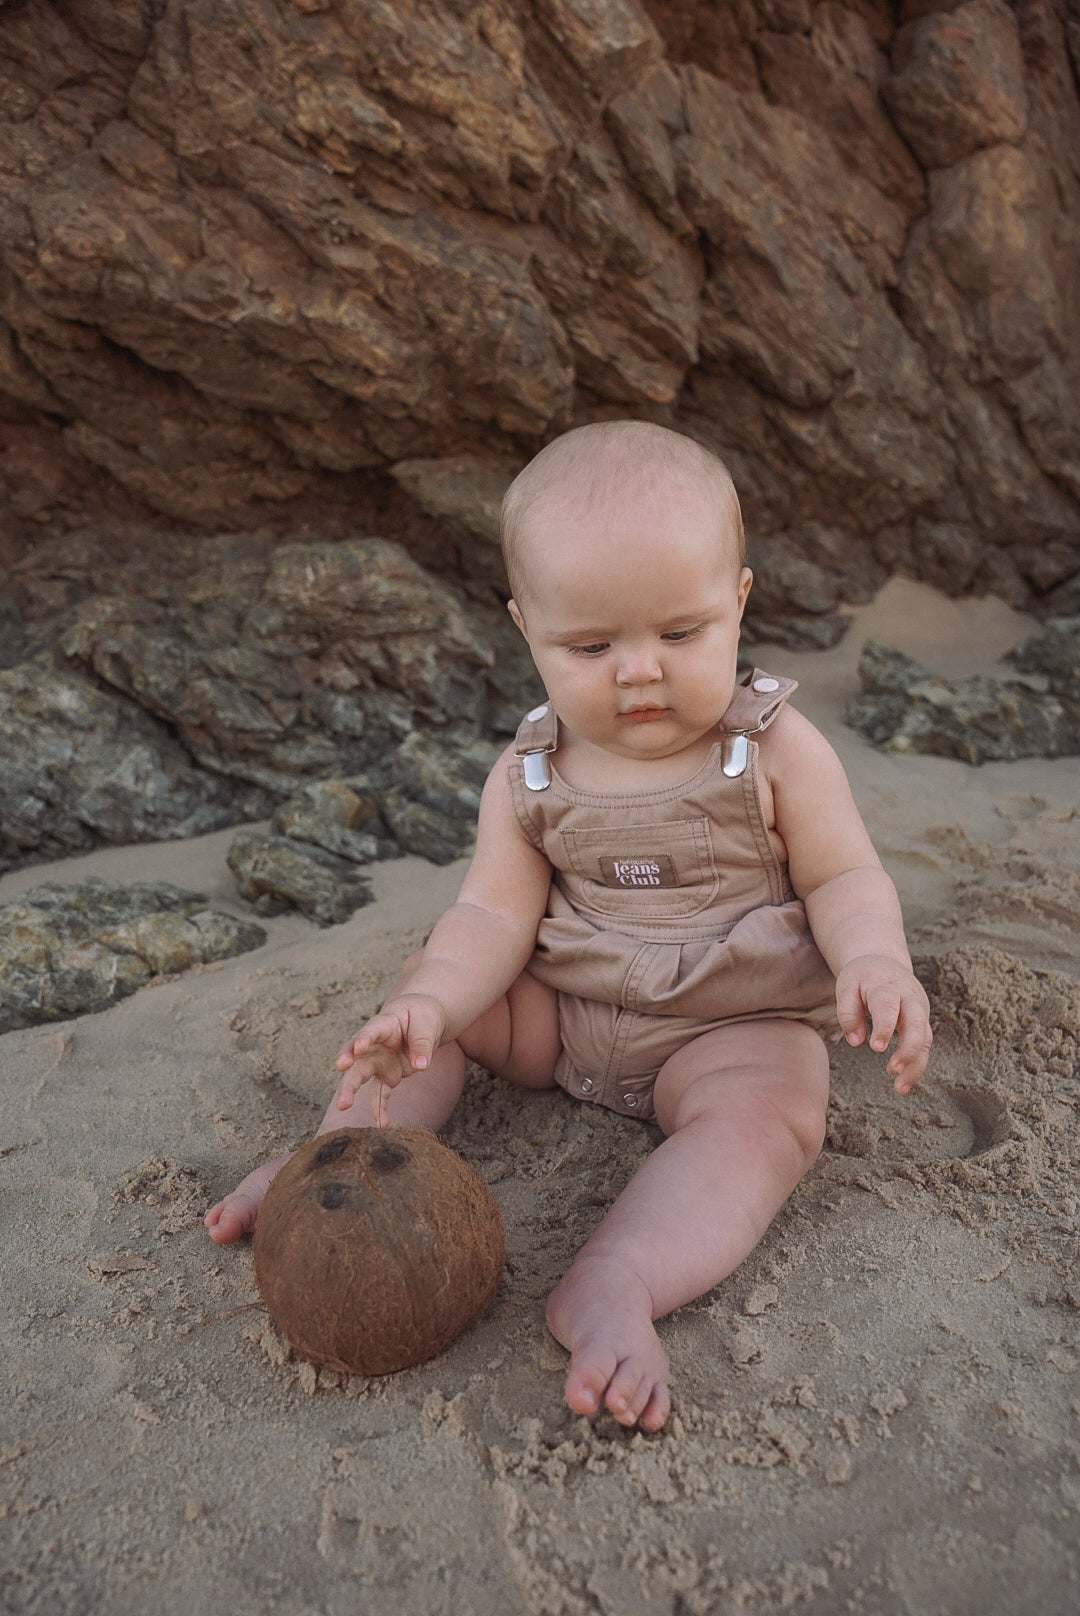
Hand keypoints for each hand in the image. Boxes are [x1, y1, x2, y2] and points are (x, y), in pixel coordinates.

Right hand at [334, 993, 446, 1124]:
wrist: (422, 1022)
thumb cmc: (421, 1016)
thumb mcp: (427, 1022)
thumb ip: (423, 1042)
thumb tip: (421, 1065)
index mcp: (385, 1024)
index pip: (372, 1030)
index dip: (365, 1038)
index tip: (358, 1048)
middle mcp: (376, 1045)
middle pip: (358, 1058)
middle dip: (349, 1067)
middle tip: (340, 1075)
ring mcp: (379, 1062)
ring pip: (361, 1077)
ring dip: (351, 1091)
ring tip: (343, 1105)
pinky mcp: (387, 1076)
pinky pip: (380, 1093)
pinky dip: (380, 1108)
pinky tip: (381, 1123)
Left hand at [835, 955, 931, 1093]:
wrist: (883, 963)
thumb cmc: (861, 978)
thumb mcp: (847, 986)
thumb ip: (848, 1012)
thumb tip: (856, 1040)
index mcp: (886, 985)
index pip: (888, 1005)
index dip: (884, 1026)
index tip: (876, 1048)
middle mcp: (909, 997)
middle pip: (916, 1022)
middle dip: (908, 1048)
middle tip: (892, 1068)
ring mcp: (919, 1010)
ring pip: (925, 1038)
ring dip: (915, 1064)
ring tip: (899, 1087)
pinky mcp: (922, 1022)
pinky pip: (924, 1046)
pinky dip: (916, 1066)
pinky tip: (903, 1083)